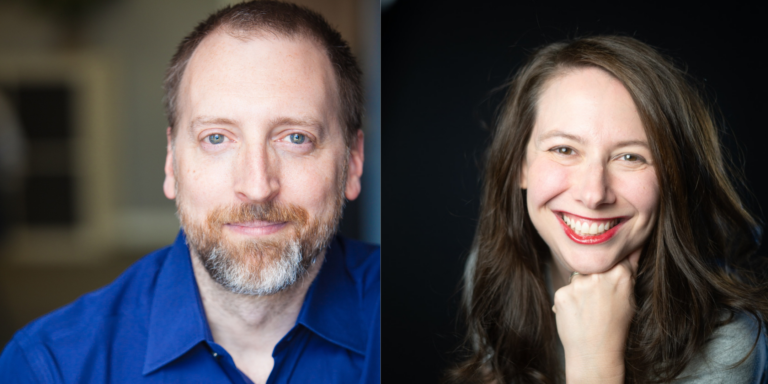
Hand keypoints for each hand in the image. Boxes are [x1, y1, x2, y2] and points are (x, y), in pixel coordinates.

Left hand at [552, 250, 639, 383]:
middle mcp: (598, 275)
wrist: (595, 353)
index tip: (609, 276)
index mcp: (620, 273)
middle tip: (599, 301)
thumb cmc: (616, 326)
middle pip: (593, 265)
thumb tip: (634, 243)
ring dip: (581, 289)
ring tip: (589, 310)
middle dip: (595, 277)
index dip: (611, 262)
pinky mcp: (562, 293)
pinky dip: (569, 300)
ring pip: (578, 277)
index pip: (614, 255)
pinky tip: (577, 314)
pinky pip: (565, 290)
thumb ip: (628, 268)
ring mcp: (578, 284)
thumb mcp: (629, 296)